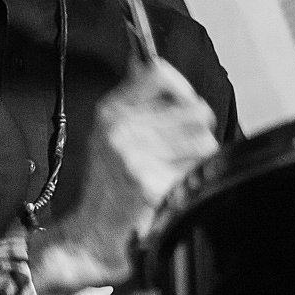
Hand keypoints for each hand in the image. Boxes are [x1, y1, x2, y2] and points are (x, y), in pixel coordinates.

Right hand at [28, 58, 217, 294]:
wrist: (91, 234)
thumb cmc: (106, 184)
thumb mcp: (109, 131)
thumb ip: (134, 98)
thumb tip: (149, 61)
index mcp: (111, 111)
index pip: (159, 73)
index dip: (181, 88)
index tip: (181, 102)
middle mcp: (121, 129)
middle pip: (196, 110)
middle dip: (197, 130)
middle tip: (179, 148)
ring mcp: (136, 158)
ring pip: (203, 142)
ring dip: (198, 158)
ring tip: (176, 169)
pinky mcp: (152, 186)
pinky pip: (197, 172)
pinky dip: (191, 182)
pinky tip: (171, 189)